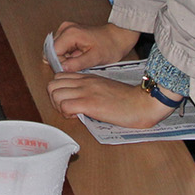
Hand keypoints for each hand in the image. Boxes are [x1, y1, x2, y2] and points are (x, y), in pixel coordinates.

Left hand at [47, 73, 170, 128]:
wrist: (142, 102)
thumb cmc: (128, 99)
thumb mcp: (106, 88)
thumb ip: (91, 90)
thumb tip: (80, 100)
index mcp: (88, 78)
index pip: (59, 77)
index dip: (59, 91)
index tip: (68, 101)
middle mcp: (84, 82)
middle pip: (52, 84)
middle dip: (54, 99)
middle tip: (66, 109)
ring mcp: (86, 91)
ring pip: (54, 94)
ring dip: (59, 107)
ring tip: (71, 114)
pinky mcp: (89, 103)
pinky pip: (64, 106)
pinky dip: (66, 114)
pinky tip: (77, 117)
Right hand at [50, 19, 139, 71]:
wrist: (118, 37)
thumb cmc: (110, 45)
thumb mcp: (95, 58)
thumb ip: (77, 64)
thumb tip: (62, 68)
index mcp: (70, 33)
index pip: (52, 53)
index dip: (60, 64)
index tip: (73, 68)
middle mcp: (65, 28)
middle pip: (52, 51)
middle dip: (64, 61)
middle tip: (79, 63)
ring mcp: (66, 29)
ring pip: (56, 50)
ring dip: (66, 58)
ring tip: (81, 58)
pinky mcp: (68, 32)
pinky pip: (61, 48)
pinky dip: (68, 54)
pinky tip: (79, 55)